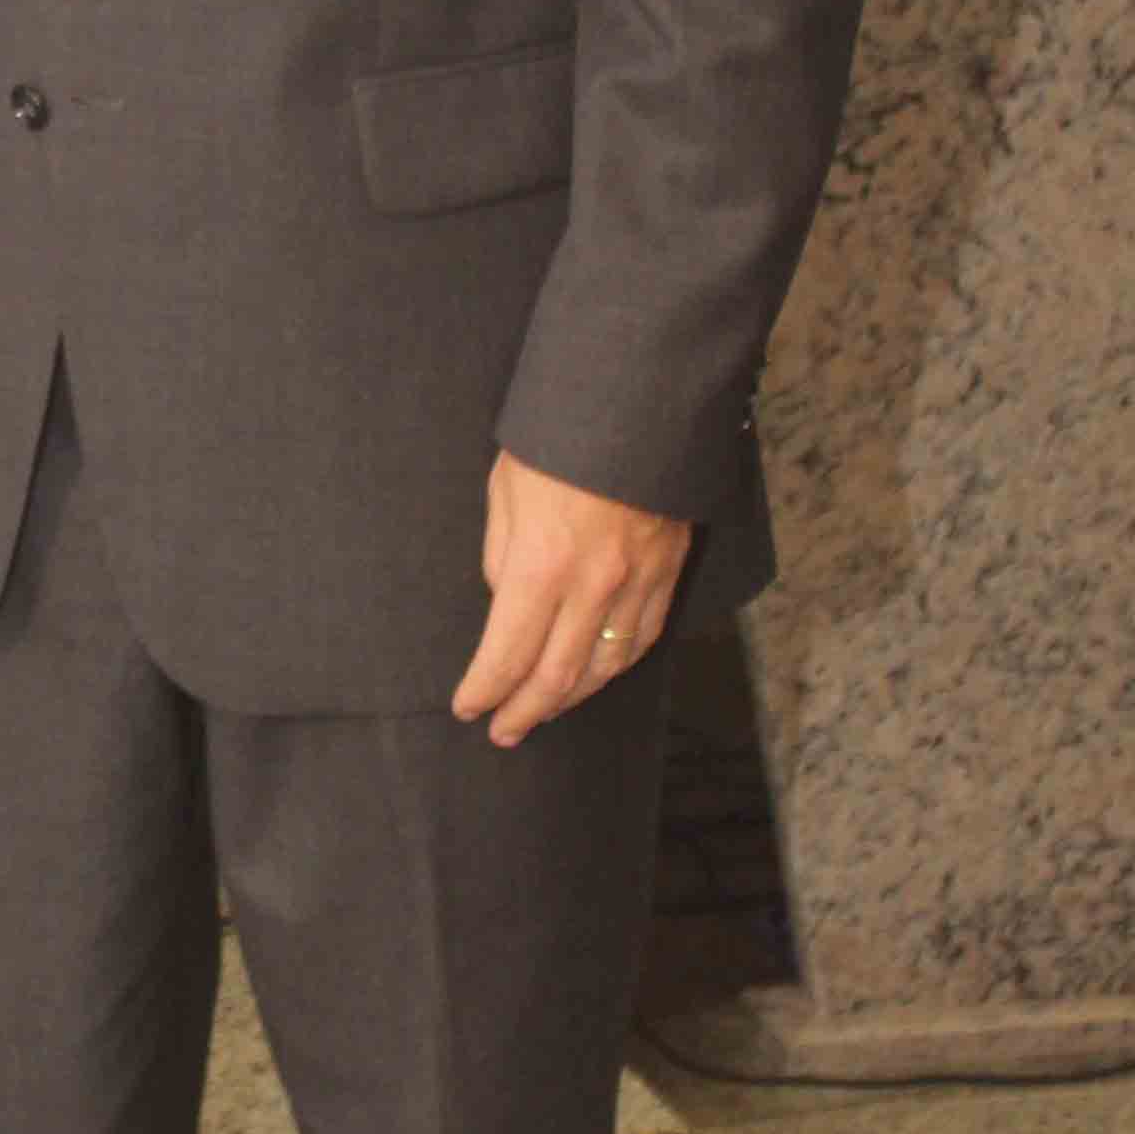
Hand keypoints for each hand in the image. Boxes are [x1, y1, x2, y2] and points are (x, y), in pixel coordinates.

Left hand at [450, 451, 690, 748]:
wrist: (639, 402)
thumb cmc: (558, 440)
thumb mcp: (505, 491)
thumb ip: (501, 556)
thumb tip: (504, 604)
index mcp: (541, 565)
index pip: (507, 654)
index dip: (485, 689)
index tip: (467, 706)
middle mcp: (593, 587)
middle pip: (556, 677)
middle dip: (524, 711)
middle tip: (501, 731)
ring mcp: (637, 583)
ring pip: (603, 668)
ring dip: (569, 699)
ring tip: (542, 713)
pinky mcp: (667, 572)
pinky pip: (642, 639)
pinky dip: (615, 668)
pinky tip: (595, 677)